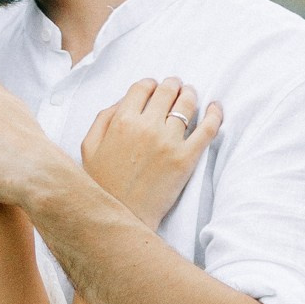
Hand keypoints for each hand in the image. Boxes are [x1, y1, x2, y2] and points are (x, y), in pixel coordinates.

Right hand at [80, 77, 221, 226]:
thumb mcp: (89, 147)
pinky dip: (214, 114)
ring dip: (190, 95)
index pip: (142, 87)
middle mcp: (146, 126)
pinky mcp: (186, 159)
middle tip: (176, 88)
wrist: (121, 218)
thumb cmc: (103, 185)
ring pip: (187, 104)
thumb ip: (103, 118)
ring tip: (191, 96)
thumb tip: (123, 100)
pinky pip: (207, 128)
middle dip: (172, 86)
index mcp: (122, 121)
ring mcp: (168, 141)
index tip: (154, 88)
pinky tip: (215, 108)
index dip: (150, 84)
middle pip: (167, 91)